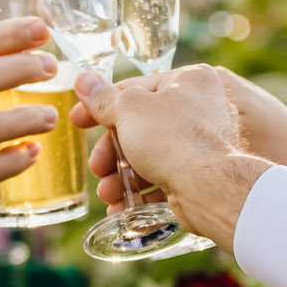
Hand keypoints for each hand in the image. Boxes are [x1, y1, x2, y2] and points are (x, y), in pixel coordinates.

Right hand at [70, 65, 270, 251]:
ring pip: (150, 155)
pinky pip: (164, 177)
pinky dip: (141, 191)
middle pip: (140, 126)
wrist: (209, 188)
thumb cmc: (171, 139)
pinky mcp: (201, 173)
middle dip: (111, 153)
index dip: (100, 106)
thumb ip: (103, 98)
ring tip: (108, 193)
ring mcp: (203, 142)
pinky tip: (121, 207)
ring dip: (122, 176)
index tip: (77, 121)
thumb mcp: (128, 111)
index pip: (135, 88)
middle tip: (96, 168)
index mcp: (189, 80)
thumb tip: (83, 80)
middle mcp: (200, 107)